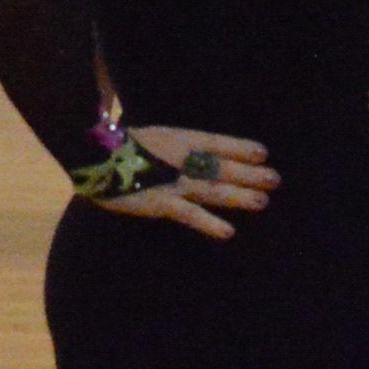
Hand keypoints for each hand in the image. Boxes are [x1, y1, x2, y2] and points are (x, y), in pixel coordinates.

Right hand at [101, 126, 278, 241]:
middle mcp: (181, 158)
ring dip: (240, 196)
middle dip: (250, 174)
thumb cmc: (119, 146)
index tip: (264, 153)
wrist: (93, 157)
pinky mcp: (160, 203)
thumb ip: (173, 144)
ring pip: (214, 189)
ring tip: (263, 202)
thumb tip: (193, 151)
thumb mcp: (152, 136)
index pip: (217, 141)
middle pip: (223, 166)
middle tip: (275, 180)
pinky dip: (209, 223)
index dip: (241, 148)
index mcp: (179, 138)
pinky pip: (190, 214)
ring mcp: (173, 182)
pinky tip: (228, 232)